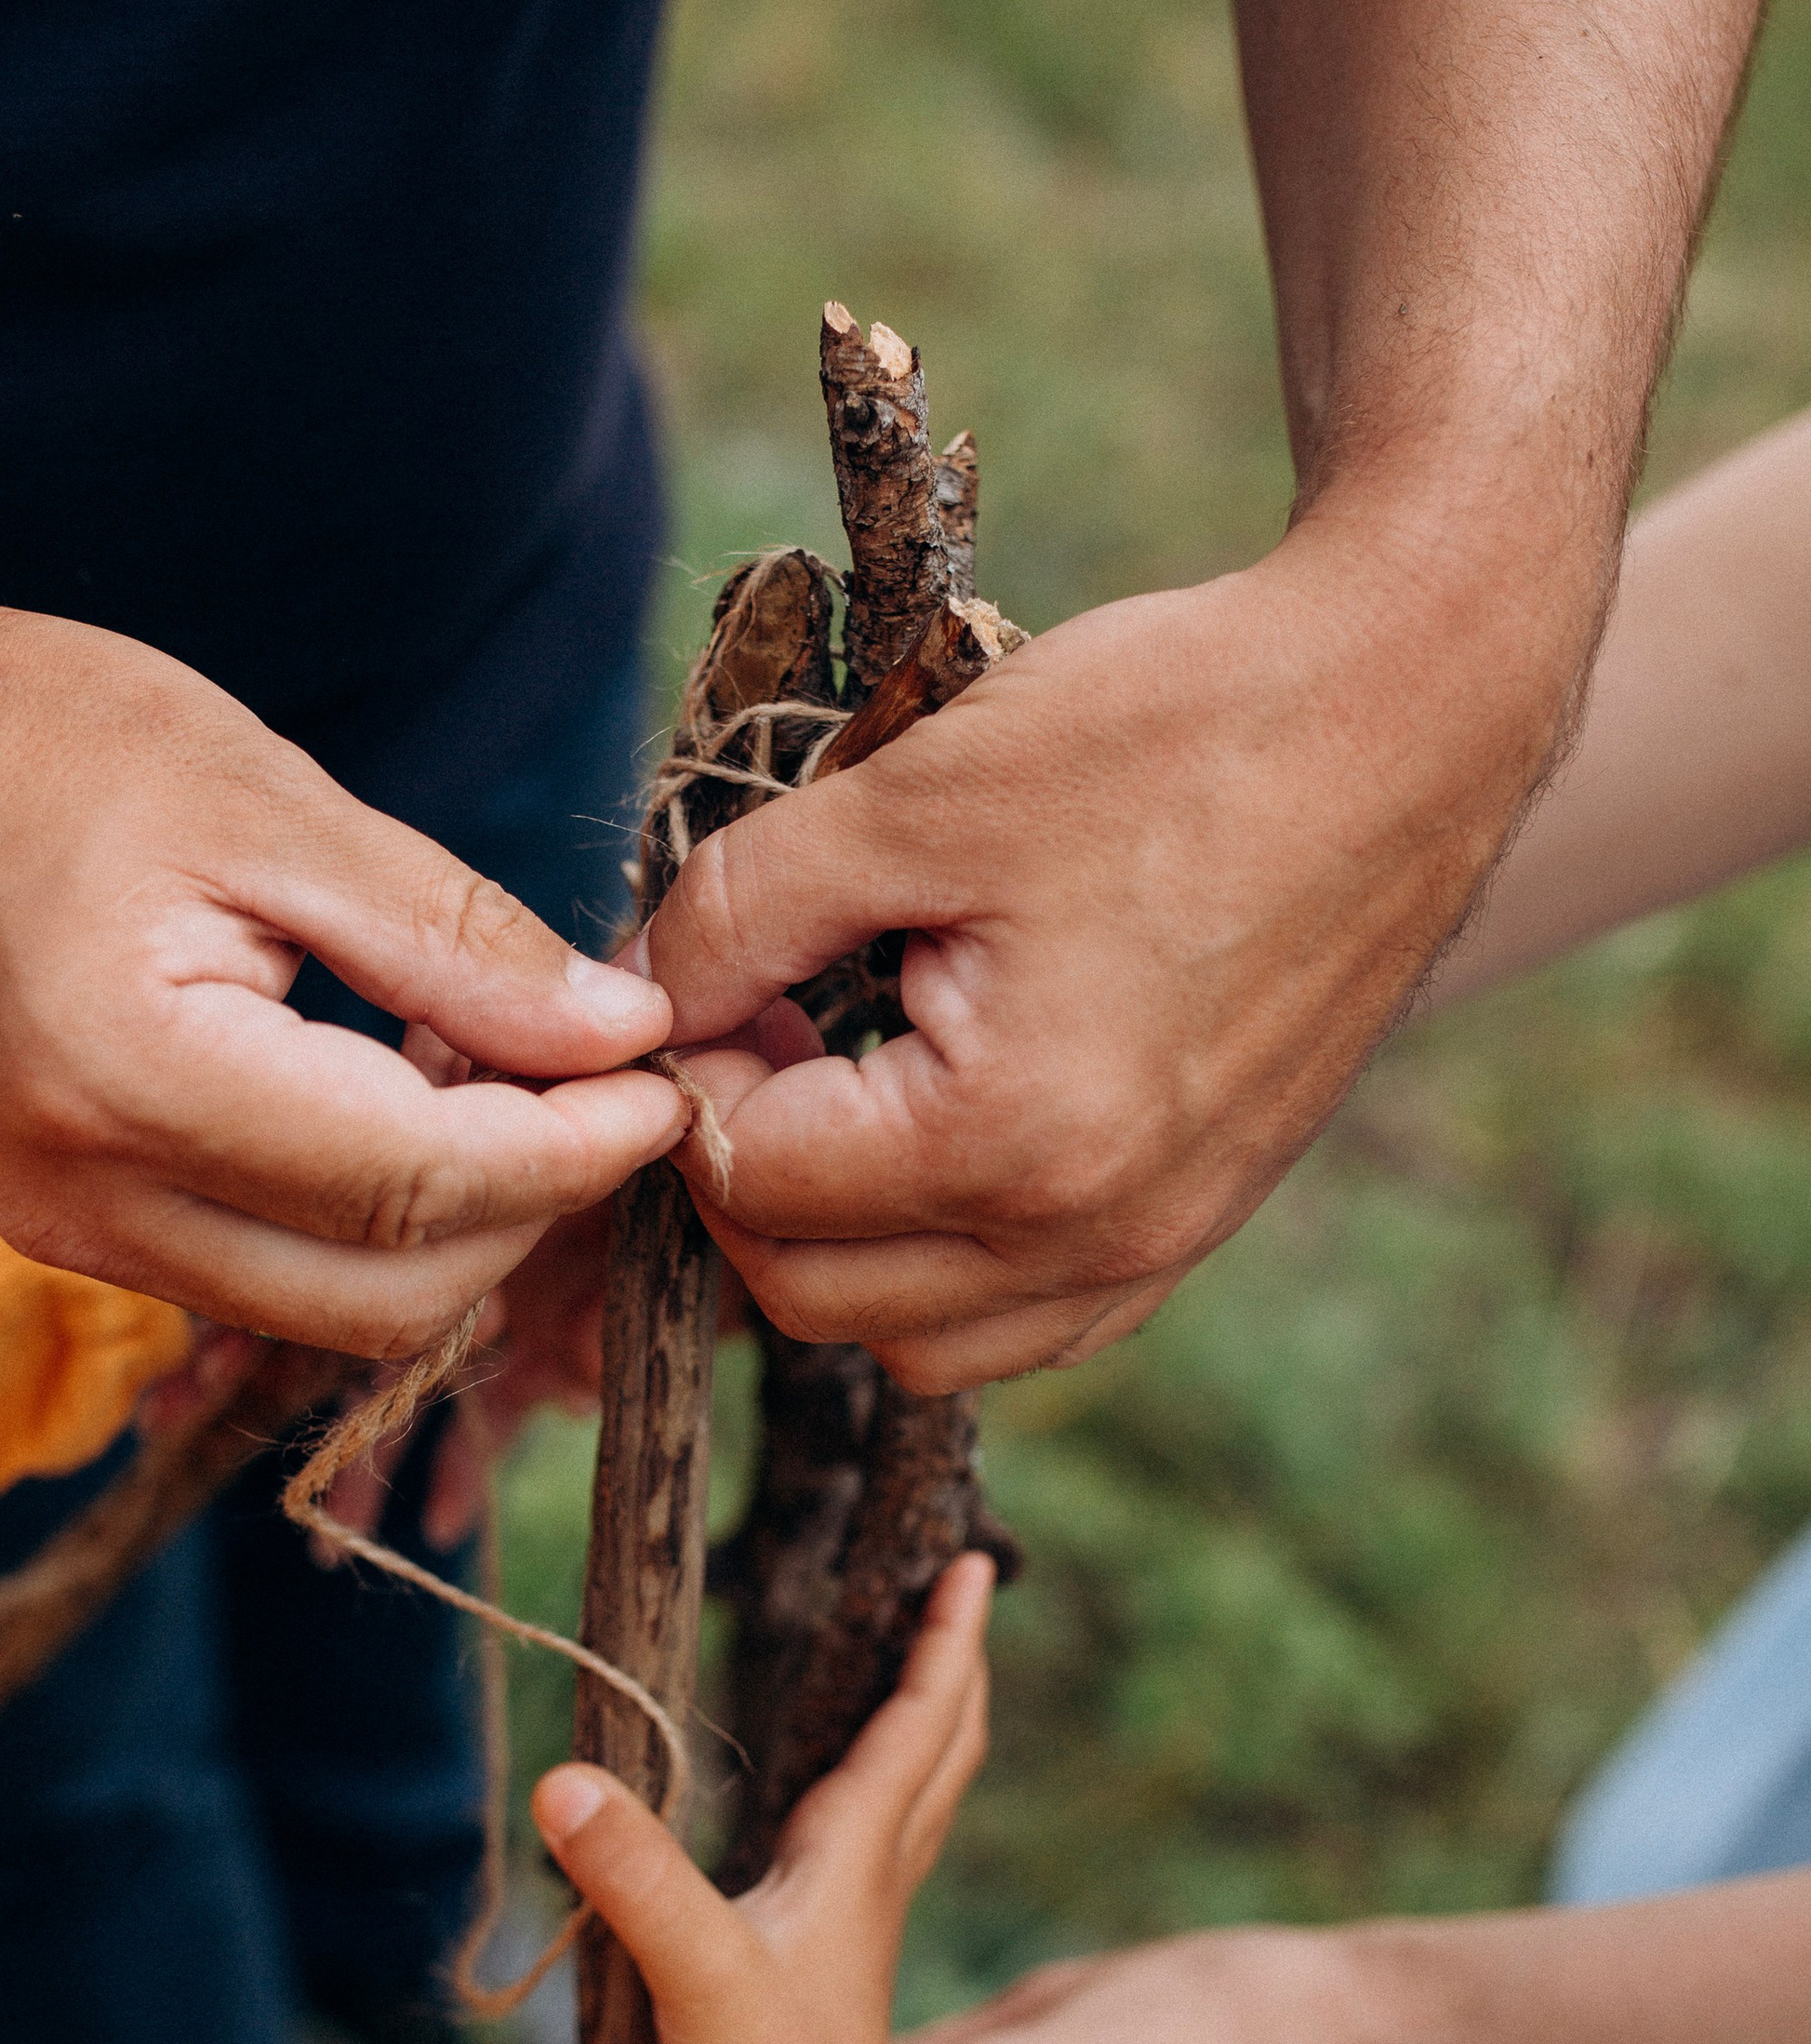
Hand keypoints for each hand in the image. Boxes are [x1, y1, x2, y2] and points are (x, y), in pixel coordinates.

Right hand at [0, 614, 681, 1354]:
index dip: (570, 1150)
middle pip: (388, 1296)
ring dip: (458, 1223)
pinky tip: (408, 1091)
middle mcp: (84, 1195)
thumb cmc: (44, 737)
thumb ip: (452, 938)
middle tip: (610, 1078)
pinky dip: (373, 1218)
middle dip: (533, 1207)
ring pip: (335, 1312)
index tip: (669, 1080)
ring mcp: (64, 1233)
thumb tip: (620, 1032)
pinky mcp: (70, 1230)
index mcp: (128, 1076)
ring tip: (507, 1070)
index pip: (414, 1186)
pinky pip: (269, 1277)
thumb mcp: (271, 799)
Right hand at [528, 1554, 993, 2043]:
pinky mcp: (814, 1978)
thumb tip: (565, 1778)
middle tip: (961, 1594)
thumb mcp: (691, 1974)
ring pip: (911, 1806)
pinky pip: (866, 1856)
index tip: (977, 1564)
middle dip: (952, 1670)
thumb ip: (633, 1875)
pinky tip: (829, 1813)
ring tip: (912, 1675)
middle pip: (939, 1756)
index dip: (947, 1642)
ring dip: (923, 1730)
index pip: (918, 1727)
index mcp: (857, 1868)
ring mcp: (846, 1937)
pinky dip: (871, 1799)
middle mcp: (866, 1891)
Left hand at [646, 515, 1585, 1392]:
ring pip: (922, 1339)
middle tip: (759, 1025)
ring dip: (843, 1240)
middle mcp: (1096, 1233)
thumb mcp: (914, 797)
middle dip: (747, 1174)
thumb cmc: (1172, 728)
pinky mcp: (1206, 1218)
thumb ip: (740, 913)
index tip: (706, 975)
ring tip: (845, 1076)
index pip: (751, 1186)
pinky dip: (954, 1259)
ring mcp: (1164, 1242)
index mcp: (1011, 1142)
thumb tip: (634, 995)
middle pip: (815, 1296)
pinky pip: (1033, 1317)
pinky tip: (943, 1120)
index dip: (687, 1078)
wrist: (1407, 704)